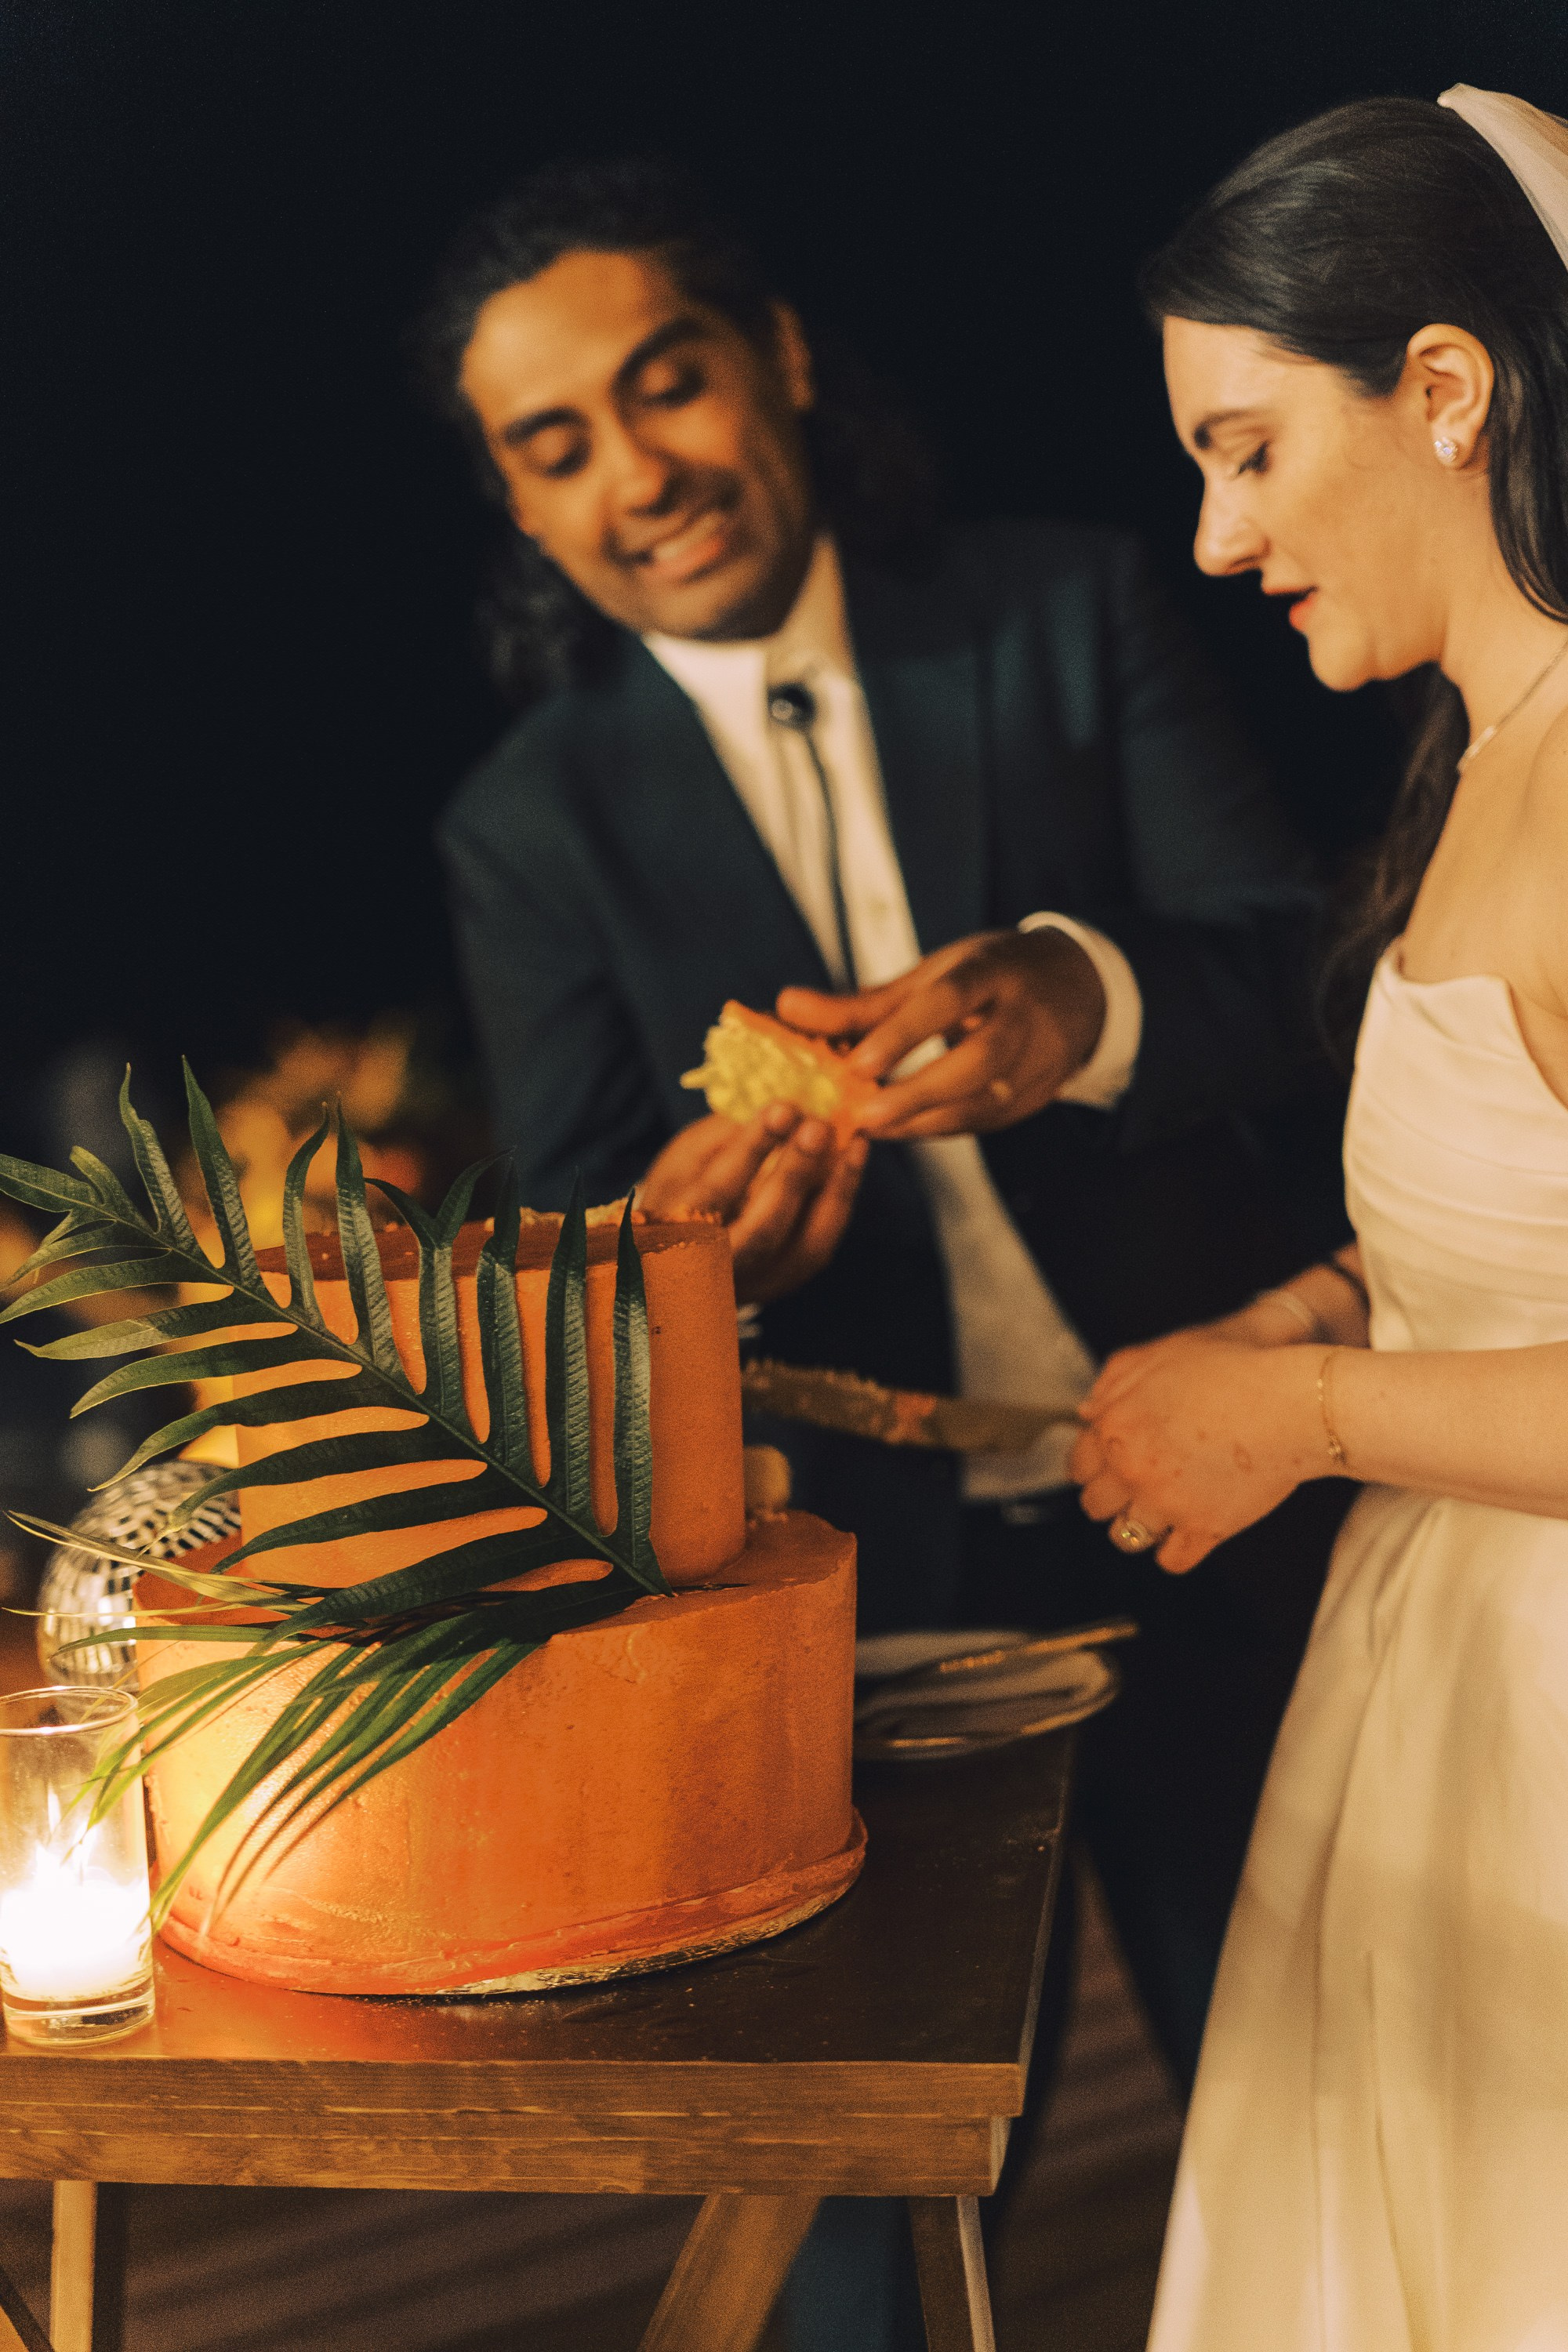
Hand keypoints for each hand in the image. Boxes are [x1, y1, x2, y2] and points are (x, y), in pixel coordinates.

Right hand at [639, 1105, 867, 1305]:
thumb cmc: (680, 1192)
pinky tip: (853, 1156)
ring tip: (852, 1140)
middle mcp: (719, 1266)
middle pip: (764, 1228)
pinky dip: (841, 1198)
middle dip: (795, 1174)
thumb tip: (780, 1105)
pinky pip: (823, 1242)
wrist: (680, 1253)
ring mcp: (759, 1282)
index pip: (717, 1191)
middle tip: (819, 1126)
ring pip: (805, 1244)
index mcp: (676, 1230)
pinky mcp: (788, 1279)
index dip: (752, 1149)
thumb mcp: (683, 1159)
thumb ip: (725, 1135)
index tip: (782, 1108)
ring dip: (833, 1188)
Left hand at [776, 927, 1105, 1139]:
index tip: (855, 1063)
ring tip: (868, 1127)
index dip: (903, 1034)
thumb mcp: (932, 975)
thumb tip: (785, 1006)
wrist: (1077, 989)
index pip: (948, 1001)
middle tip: (863, 1115)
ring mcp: (1037, 1063)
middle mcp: (1022, 1018)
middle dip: (918, 1092)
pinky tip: (897, 1129)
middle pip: (975, 1062)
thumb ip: (862, 1002)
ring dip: (923, 1119)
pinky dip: (936, 1129)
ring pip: (982, 1102)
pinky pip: (981, 1122)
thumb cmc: (987, 975)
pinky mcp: (1035, 1099)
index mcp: (993, 971)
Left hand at [1070, 1334, 1328, 1574]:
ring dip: (1140, 1526)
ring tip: (1160, 1512)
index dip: (1094, 1465)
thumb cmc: (1234, 1368)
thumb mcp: (1162, 1353)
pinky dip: (1176, 1550)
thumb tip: (1087, 1411)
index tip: (1107, 1467)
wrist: (1291, 1403)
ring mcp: (1165, 1502)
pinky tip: (1187, 1533)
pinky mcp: (1203, 1529)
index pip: (1078, 1464)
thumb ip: (1115, 1381)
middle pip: (1096, 1505)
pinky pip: (1171, 1560)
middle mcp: (1132, 1468)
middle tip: (1136, 1488)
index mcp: (1116, 1425)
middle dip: (1113, 1498)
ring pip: (1127, 1537)